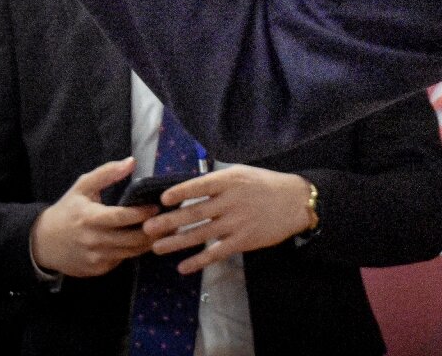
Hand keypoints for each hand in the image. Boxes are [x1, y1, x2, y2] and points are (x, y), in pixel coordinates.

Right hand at [29, 157, 156, 277]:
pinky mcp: (97, 270)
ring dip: (149, 242)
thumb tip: (131, 161)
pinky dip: (133, 251)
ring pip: (131, 253)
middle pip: (132, 239)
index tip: (157, 205)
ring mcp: (96, 258)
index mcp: (90, 217)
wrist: (43, 243)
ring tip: (163, 230)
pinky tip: (143, 241)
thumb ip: (107, 173)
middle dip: (154, 230)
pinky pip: (122, 260)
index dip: (142, 213)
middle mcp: (94, 240)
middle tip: (169, 220)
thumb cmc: (67, 210)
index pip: (122, 217)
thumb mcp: (82, 187)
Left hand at [141, 165, 315, 272]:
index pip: (199, 186)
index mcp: (229, 181)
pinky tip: (183, 267)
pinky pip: (216, 253)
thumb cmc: (264, 185)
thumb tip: (188, 190)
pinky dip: (198, 261)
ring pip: (200, 235)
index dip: (180, 193)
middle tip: (147, 228)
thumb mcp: (241, 174)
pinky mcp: (242, 241)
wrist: (294, 202)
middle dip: (168, 222)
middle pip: (193, 213)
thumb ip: (217, 182)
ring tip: (157, 248)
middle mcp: (230, 201)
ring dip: (176, 242)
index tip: (162, 200)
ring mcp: (236, 223)